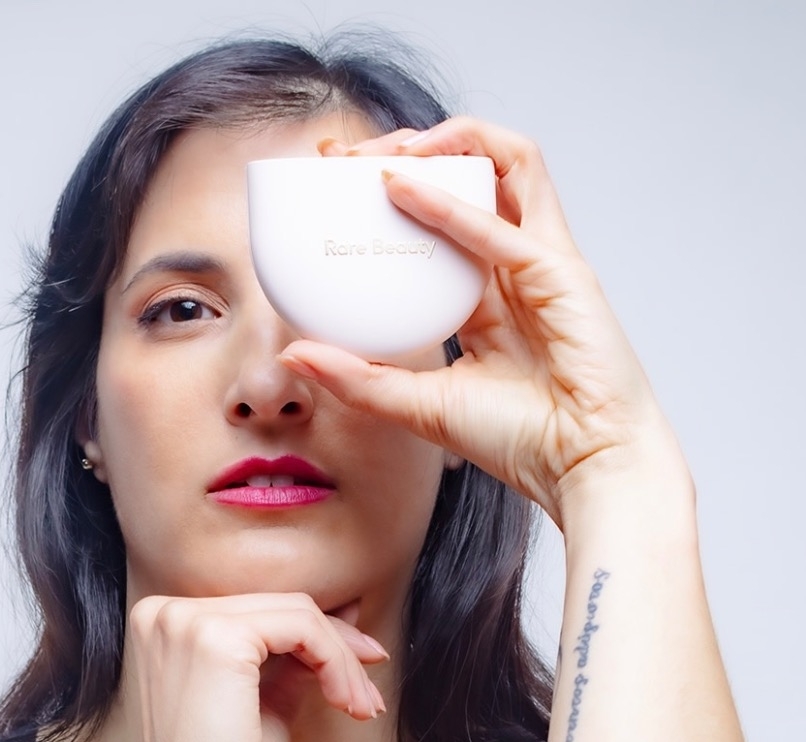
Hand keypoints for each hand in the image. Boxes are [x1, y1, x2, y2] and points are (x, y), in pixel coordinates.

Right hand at [128, 593, 386, 741]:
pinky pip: (303, 629)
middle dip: (340, 645)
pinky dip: (336, 662)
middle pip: (280, 607)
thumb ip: (294, 654)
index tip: (359, 665)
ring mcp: (186, 621)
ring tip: (362, 706)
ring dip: (343, 660)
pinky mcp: (217, 638)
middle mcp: (164, 612)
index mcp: (161, 622)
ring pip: (297, 614)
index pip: (259, 611)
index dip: (319, 635)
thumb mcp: (263, 698)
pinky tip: (346, 702)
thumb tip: (346, 613)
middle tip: (369, 688)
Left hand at [282, 118, 680, 524]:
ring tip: (381, 149)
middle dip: (406, 152)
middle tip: (342, 155)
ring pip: (502, 167)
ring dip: (444, 143)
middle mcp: (513, 269)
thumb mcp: (417, 404)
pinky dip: (449, 200)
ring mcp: (542, 262)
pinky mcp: (562, 269)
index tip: (330, 182)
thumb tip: (293, 353)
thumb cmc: (519, 439)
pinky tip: (398, 186)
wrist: (580, 468)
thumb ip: (357, 376)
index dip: (387, 195)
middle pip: (468, 180)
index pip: (436, 225)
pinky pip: (503, 218)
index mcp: (485, 298)